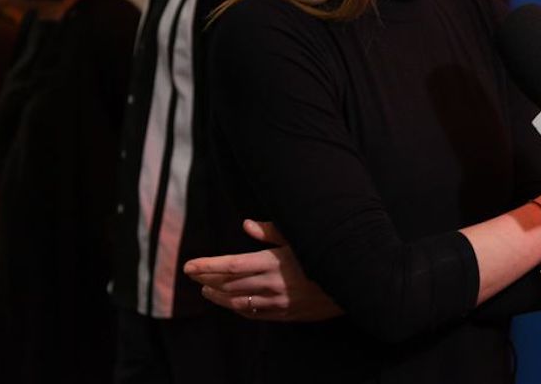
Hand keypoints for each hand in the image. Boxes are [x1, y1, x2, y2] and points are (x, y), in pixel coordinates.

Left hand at [183, 220, 342, 321]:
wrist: (352, 282)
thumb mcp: (299, 237)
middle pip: (229, 284)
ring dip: (219, 296)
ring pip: (238, 302)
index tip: (188, 265)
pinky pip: (254, 314)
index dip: (207, 266)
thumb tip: (246, 225)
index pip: (230, 265)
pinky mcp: (284, 315)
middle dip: (207, 279)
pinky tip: (231, 304)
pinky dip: (238, 309)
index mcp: (272, 262)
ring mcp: (277, 302)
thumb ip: (270, 232)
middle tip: (193, 274)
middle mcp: (271, 284)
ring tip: (206, 289)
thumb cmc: (325, 252)